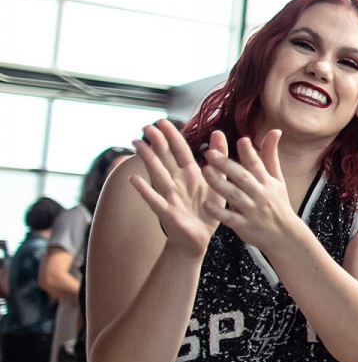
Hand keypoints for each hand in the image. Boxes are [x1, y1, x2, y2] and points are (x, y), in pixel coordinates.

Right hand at [128, 120, 220, 258]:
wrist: (199, 239)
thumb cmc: (206, 209)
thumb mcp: (217, 182)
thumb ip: (219, 159)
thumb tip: (218, 132)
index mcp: (190, 175)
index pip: (180, 152)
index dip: (172, 137)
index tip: (162, 122)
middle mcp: (177, 182)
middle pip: (166, 159)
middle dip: (157, 143)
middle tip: (146, 126)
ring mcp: (170, 196)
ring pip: (158, 174)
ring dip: (148, 159)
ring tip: (138, 144)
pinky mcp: (167, 212)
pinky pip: (154, 200)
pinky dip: (144, 190)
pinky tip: (134, 180)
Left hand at [201, 131, 301, 252]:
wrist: (285, 235)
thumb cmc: (277, 203)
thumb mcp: (278, 179)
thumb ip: (270, 155)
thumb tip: (274, 131)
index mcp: (267, 181)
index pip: (257, 164)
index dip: (250, 152)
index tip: (242, 140)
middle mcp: (260, 194)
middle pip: (243, 178)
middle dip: (227, 165)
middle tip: (210, 153)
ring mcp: (252, 210)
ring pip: (234, 195)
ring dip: (219, 183)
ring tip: (205, 171)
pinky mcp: (244, 226)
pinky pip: (229, 218)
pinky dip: (218, 212)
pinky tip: (206, 204)